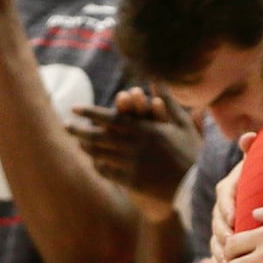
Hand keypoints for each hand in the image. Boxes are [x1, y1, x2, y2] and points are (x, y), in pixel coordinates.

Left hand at [69, 88, 201, 217]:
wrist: (197, 182)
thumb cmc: (191, 150)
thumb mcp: (182, 123)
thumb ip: (167, 101)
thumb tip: (156, 80)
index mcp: (146, 130)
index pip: (111, 118)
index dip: (90, 113)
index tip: (74, 108)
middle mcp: (135, 146)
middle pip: (99, 137)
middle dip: (79, 131)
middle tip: (65, 126)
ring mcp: (131, 165)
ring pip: (101, 154)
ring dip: (87, 148)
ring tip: (77, 143)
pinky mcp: (132, 181)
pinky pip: (108, 172)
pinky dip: (99, 166)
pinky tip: (94, 163)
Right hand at [208, 134, 255, 262]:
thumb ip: (254, 150)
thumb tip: (247, 135)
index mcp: (229, 187)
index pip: (224, 196)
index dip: (226, 208)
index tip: (234, 218)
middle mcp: (222, 206)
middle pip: (217, 222)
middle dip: (222, 234)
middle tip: (232, 245)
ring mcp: (222, 225)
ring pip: (215, 240)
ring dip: (220, 252)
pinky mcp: (227, 241)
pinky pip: (220, 253)